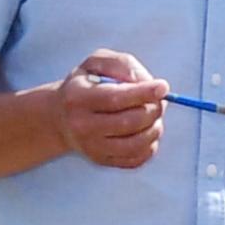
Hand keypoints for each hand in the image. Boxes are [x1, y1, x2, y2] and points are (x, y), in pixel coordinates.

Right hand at [58, 50, 167, 169]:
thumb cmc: (86, 85)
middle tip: (159, 100)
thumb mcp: (96, 63)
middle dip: (153, 109)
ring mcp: (92, 147)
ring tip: (152, 115)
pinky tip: (145, 131)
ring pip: (136, 144)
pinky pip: (136, 158)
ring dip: (155, 128)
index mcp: (77, 98)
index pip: (114, 98)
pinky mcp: (102, 161)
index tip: (163, 87)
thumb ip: (121, 64)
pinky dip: (150, 145)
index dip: (143, 93)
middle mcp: (82, 126)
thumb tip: (146, 81)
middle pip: (129, 122)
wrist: (60, 117)